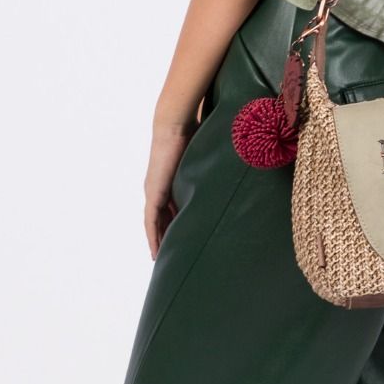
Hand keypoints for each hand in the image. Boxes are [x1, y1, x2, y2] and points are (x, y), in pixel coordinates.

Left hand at [143, 118, 200, 258]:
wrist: (176, 124)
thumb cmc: (193, 133)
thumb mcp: (204, 156)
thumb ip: (212, 165)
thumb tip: (233, 165)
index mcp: (170, 180)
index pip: (171, 207)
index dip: (175, 223)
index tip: (183, 237)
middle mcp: (159, 187)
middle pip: (161, 218)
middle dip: (167, 236)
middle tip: (174, 255)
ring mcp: (154, 191)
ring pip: (154, 223)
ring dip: (159, 240)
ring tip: (164, 258)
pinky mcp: (154, 193)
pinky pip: (150, 221)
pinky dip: (153, 236)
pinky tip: (156, 250)